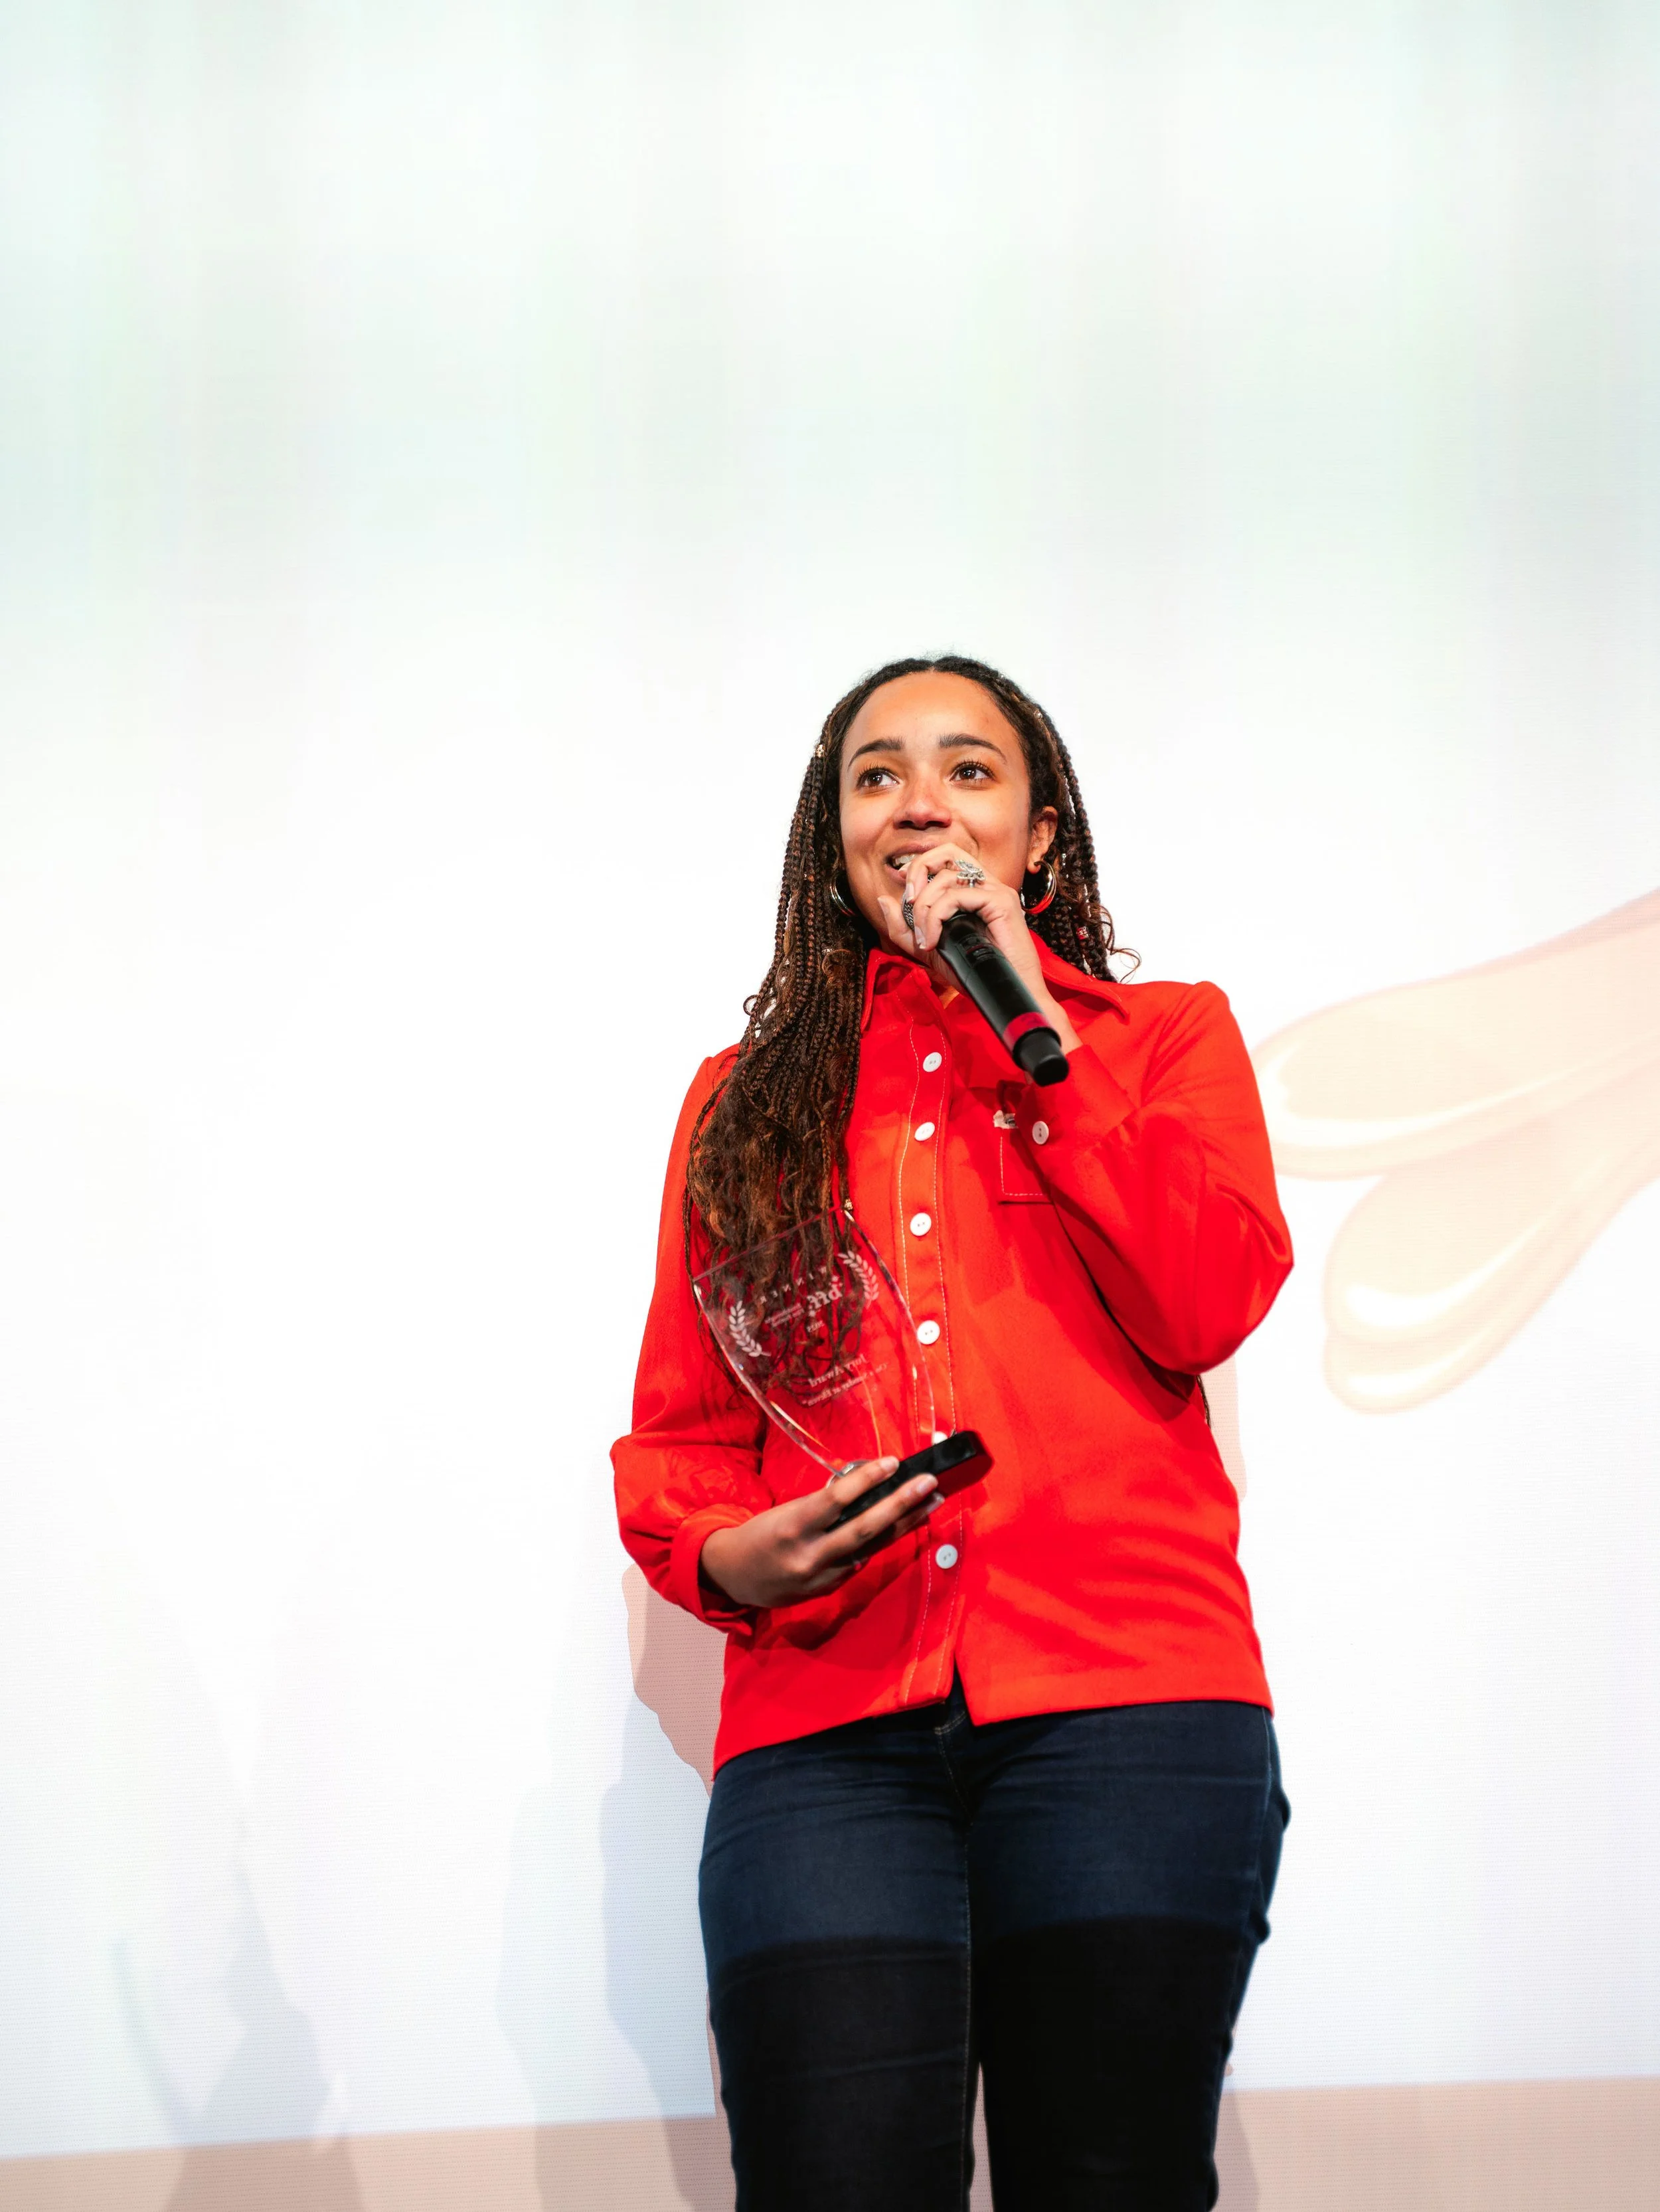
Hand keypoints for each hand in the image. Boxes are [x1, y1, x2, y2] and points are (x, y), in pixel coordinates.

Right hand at [698, 1457, 939, 1608]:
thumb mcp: (784, 1512)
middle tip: (929, 1484)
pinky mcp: (828, 1589)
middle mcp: (810, 1555)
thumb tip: (864, 1490)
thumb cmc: (760, 1533)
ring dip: (905, 1524)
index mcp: (793, 1526)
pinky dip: (880, 1543)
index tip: (893, 1463)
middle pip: (865, 1528)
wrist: (734, 1576)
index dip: (867, 1480)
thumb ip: (822, 1506)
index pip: (837, 1499)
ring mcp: (821, 1576)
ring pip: (871, 1547)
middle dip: (902, 1504)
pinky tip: (902, 1527)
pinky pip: (860, 1563)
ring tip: (931, 1503)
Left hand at [874, 842, 1080, 1051]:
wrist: (1004, 995)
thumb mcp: (928, 950)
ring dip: (924, 907)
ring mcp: (996, 891)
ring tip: (923, 937)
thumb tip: (882, 899)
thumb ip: (903, 927)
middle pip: (949, 851)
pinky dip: (936, 917)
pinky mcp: (1001, 902)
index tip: (905, 888)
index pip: (947, 857)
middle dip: (920, 869)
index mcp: (974, 891)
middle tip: (909, 901)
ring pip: (947, 877)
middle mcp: (986, 885)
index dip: (921, 864)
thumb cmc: (974, 974)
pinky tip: (933, 942)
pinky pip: (956, 896)